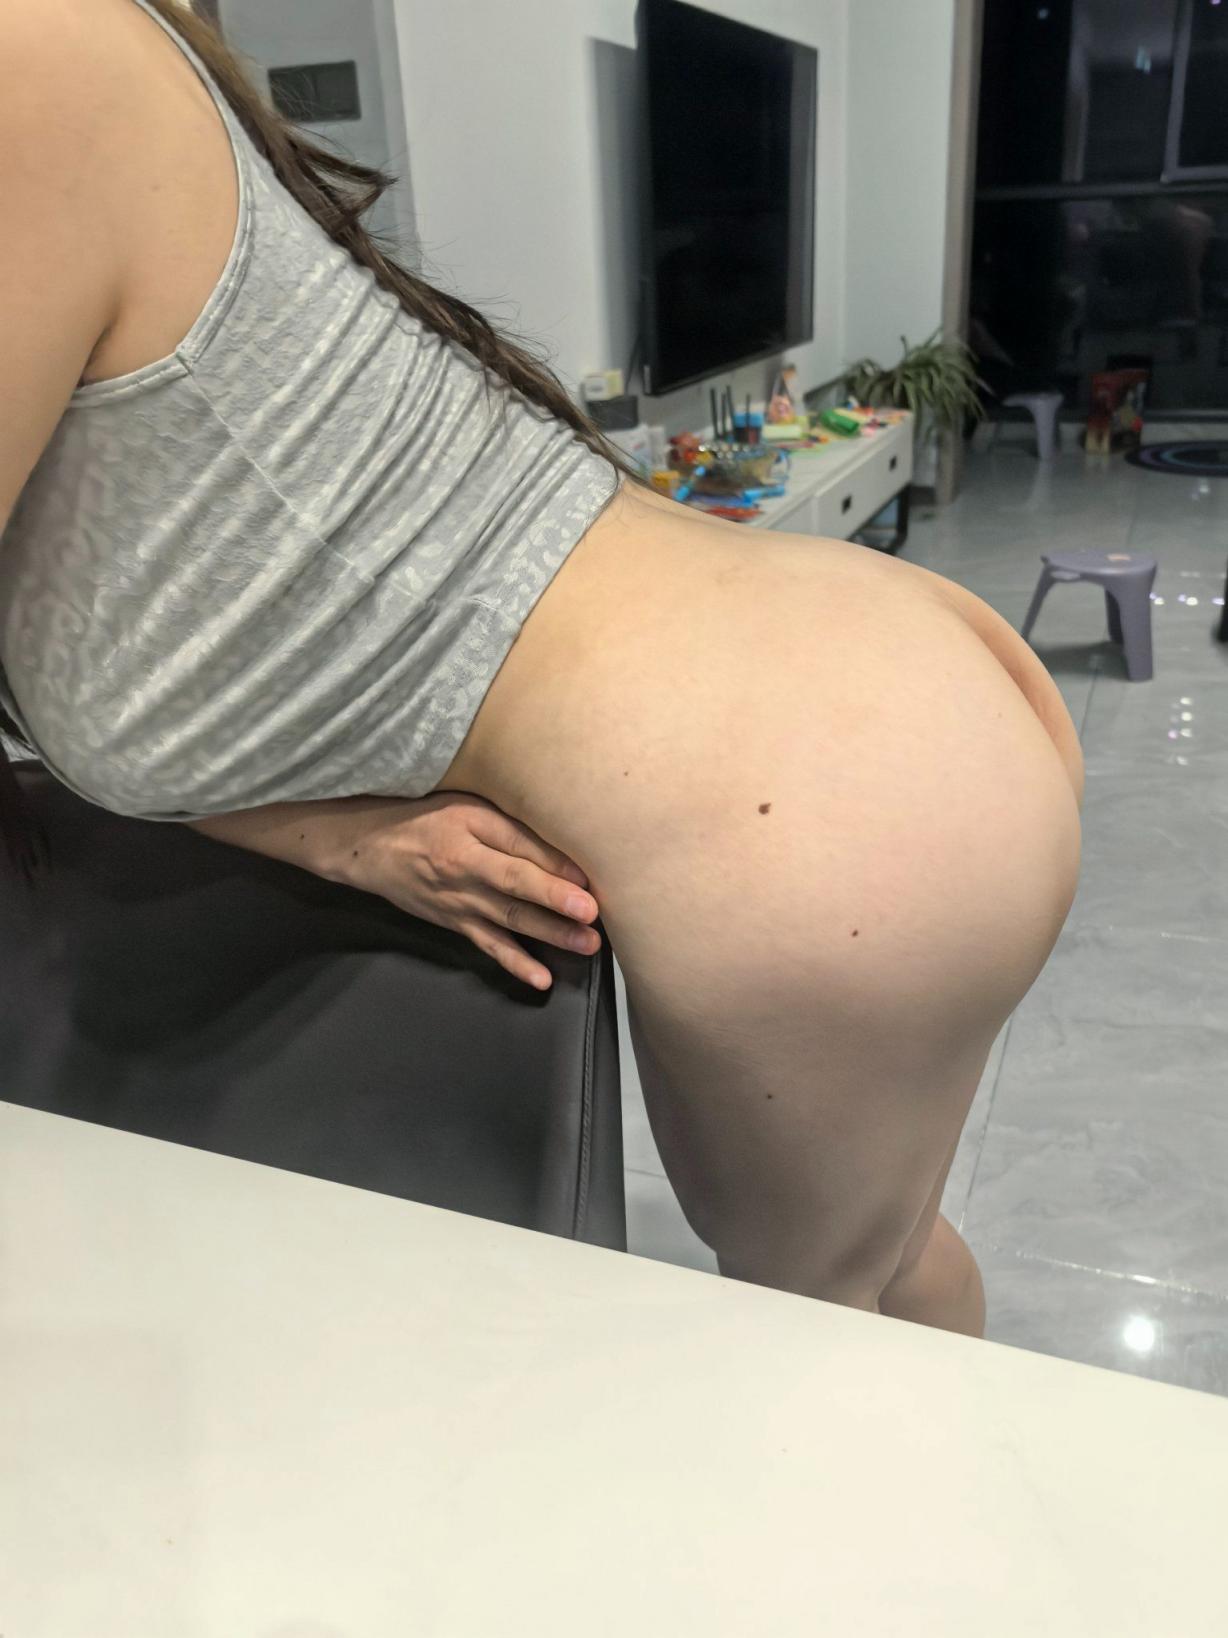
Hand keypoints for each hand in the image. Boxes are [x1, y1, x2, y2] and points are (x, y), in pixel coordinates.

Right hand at [332, 792, 600, 990]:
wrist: (369, 847)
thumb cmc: (425, 817)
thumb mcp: (466, 807)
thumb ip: (510, 826)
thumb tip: (561, 847)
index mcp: (468, 831)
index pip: (517, 848)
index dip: (553, 864)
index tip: (589, 877)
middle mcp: (464, 870)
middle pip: (515, 888)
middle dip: (555, 903)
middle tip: (592, 915)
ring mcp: (459, 902)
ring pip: (509, 920)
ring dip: (549, 934)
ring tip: (586, 945)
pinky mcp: (455, 923)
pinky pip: (488, 946)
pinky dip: (515, 964)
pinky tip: (542, 979)